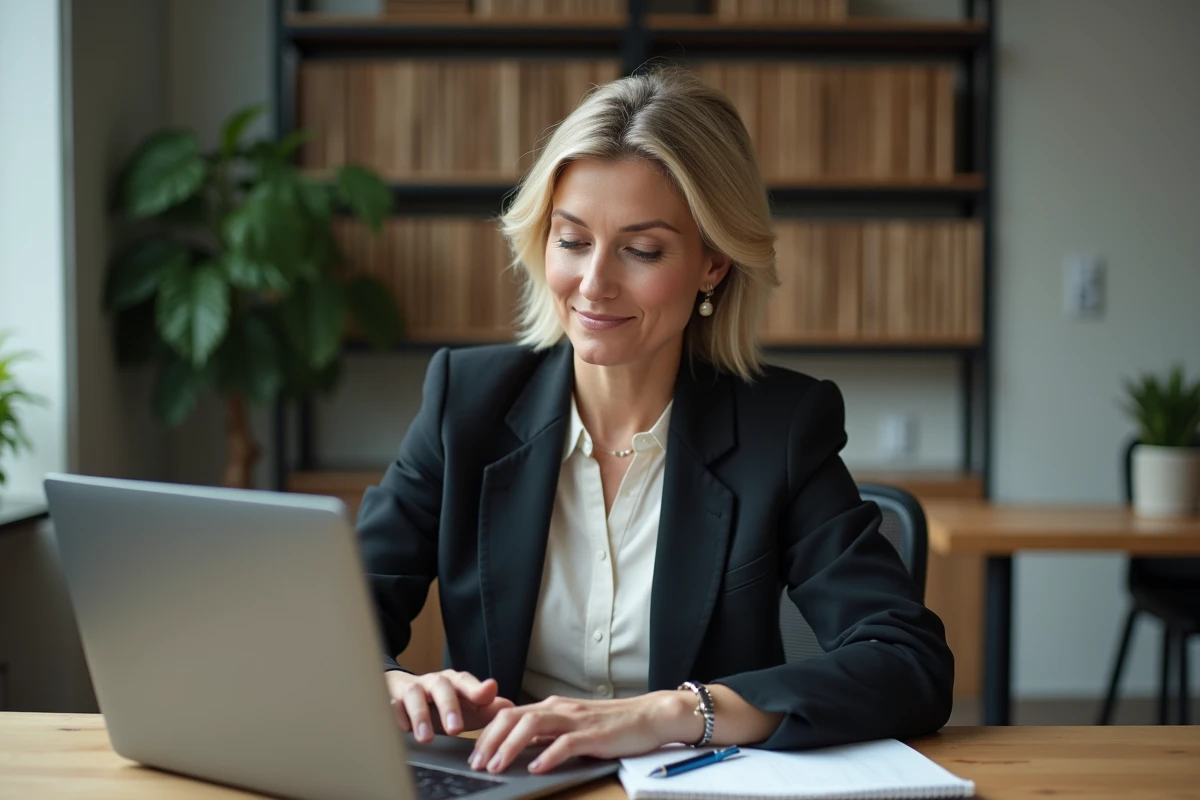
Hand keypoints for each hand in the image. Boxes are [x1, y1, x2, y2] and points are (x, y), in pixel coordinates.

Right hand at [387, 669, 514, 743]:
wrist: (404, 692)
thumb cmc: (441, 702)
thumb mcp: (465, 706)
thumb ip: (486, 708)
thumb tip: (510, 708)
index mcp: (455, 683)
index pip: (467, 681)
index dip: (477, 688)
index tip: (488, 693)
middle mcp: (434, 682)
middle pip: (442, 686)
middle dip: (449, 706)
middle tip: (456, 729)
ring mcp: (412, 689)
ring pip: (414, 694)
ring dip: (420, 715)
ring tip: (426, 738)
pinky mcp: (393, 699)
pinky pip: (391, 704)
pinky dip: (396, 716)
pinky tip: (403, 730)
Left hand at [468, 691, 693, 774]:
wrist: (649, 716)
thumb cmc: (611, 725)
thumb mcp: (572, 727)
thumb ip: (548, 735)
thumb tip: (520, 749)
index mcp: (552, 707)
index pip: (509, 715)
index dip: (487, 734)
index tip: (474, 755)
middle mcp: (560, 709)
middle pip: (513, 717)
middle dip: (490, 741)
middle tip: (477, 764)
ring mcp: (576, 720)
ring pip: (533, 725)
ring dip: (510, 747)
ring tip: (497, 767)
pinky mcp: (594, 734)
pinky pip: (566, 743)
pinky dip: (548, 755)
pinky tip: (537, 768)